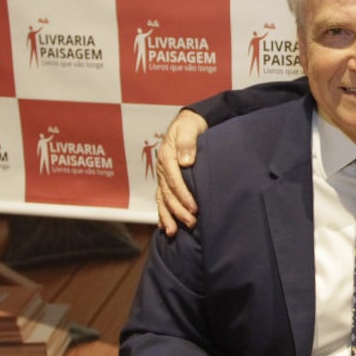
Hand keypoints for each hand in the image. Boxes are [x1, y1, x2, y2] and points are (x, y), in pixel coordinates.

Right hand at [155, 109, 207, 234]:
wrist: (186, 123)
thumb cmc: (189, 126)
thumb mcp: (189, 129)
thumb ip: (188, 143)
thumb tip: (186, 162)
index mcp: (167, 156)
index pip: (174, 180)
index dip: (183, 195)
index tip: (194, 208)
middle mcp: (162, 168)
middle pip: (168, 194)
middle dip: (178, 210)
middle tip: (191, 223)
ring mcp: (162, 176)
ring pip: (163, 200)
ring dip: (168, 216)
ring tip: (174, 232)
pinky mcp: (166, 180)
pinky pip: (162, 199)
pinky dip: (162, 213)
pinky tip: (165, 226)